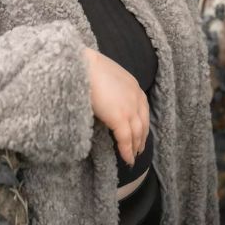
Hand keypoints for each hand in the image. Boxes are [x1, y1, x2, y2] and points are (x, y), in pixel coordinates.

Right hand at [82, 46, 149, 166]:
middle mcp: (136, 97)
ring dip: (135, 147)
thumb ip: (111, 89)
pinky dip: (127, 151)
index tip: (139, 133)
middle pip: (142, 123)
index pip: (142, 109)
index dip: (141, 123)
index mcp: (133, 86)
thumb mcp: (105, 76)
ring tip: (132, 157)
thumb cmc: (87, 67)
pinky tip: (127, 159)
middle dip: (141, 137)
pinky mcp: (120, 118)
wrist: (83, 64)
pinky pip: (126, 139)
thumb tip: (106, 99)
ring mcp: (129, 108)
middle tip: (138, 149)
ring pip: (137, 133)